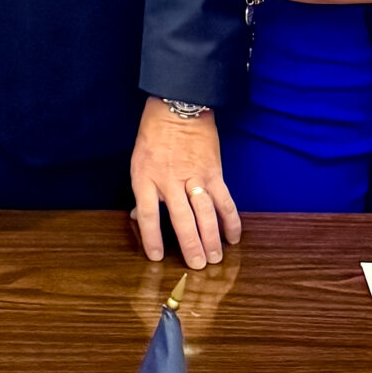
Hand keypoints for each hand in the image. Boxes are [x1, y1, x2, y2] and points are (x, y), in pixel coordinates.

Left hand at [129, 99, 239, 268]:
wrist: (178, 106)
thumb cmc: (154, 134)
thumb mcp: (138, 161)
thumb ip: (142, 190)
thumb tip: (140, 217)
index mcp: (146, 178)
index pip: (147, 215)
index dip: (151, 238)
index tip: (157, 257)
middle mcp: (170, 181)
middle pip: (181, 220)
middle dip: (191, 246)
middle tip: (198, 266)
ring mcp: (194, 177)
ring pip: (205, 214)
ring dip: (211, 238)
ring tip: (215, 258)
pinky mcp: (213, 172)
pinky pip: (224, 200)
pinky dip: (230, 219)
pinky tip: (233, 236)